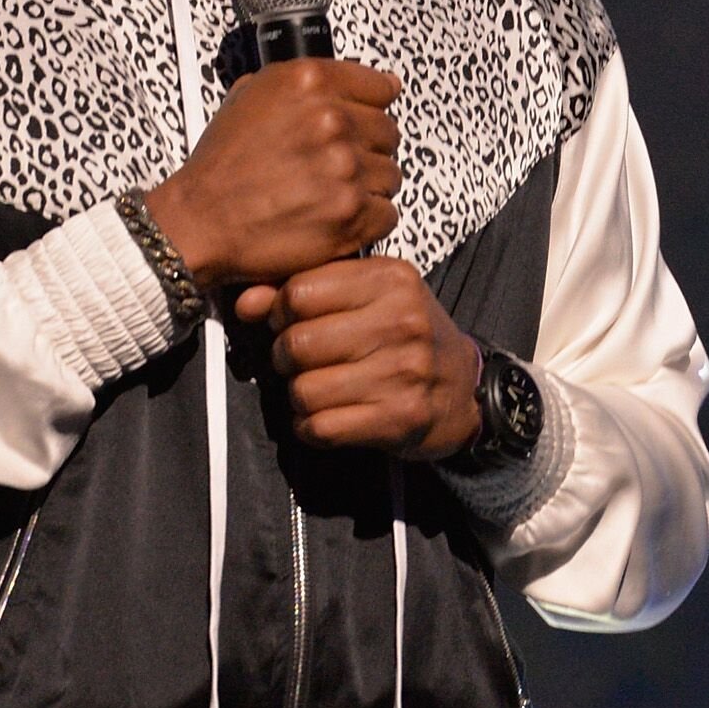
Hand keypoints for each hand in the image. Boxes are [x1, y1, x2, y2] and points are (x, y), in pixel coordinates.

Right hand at [142, 59, 400, 287]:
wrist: (199, 220)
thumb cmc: (220, 167)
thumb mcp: (249, 96)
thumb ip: (301, 85)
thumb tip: (351, 81)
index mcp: (309, 82)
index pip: (381, 87)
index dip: (372, 108)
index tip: (369, 118)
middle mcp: (331, 119)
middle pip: (388, 132)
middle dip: (367, 150)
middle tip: (335, 165)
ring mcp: (344, 167)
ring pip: (391, 174)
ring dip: (367, 186)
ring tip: (331, 193)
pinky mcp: (351, 212)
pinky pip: (387, 214)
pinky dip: (367, 221)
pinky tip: (336, 217)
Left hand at [235, 258, 481, 458]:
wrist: (464, 389)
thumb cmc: (404, 336)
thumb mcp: (366, 297)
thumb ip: (303, 292)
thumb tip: (244, 303)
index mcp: (391, 280)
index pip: (300, 291)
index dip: (280, 311)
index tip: (289, 322)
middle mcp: (402, 322)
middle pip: (298, 343)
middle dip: (284, 358)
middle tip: (299, 362)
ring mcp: (404, 372)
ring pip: (304, 390)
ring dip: (299, 396)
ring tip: (317, 390)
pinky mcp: (400, 418)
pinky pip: (321, 427)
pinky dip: (310, 427)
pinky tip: (325, 417)